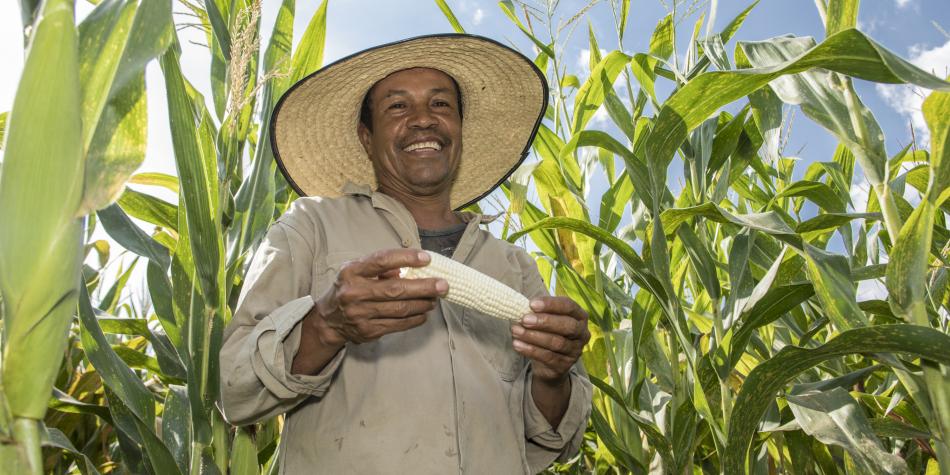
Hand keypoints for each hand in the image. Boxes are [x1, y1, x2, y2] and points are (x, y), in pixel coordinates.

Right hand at [310, 249, 447, 345]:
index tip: (426, 258)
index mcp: (352, 272)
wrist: (329, 320)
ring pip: (400, 309)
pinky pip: (398, 324)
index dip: (406, 258)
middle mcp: (354, 293)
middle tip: (443, 285)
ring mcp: (361, 314)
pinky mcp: (368, 331)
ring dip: (423, 303)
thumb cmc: (350, 288)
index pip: (382, 261)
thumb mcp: (357, 271)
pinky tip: (424, 313)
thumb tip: (410, 267)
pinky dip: (415, 318)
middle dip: (424, 287)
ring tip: (435, 298)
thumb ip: (380, 267)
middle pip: (396, 289)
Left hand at [511, 296, 589, 383]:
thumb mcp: (546, 320)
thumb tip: (521, 306)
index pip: (569, 306)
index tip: (532, 304)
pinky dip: (530, 350)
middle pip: (567, 325)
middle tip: (525, 319)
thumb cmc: (548, 333)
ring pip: (556, 342)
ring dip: (533, 336)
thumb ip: (539, 312)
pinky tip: (517, 344)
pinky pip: (547, 357)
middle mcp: (582, 333)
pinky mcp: (564, 365)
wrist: (548, 364)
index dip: (551, 304)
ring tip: (516, 331)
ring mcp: (575, 351)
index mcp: (579, 316)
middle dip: (544, 321)